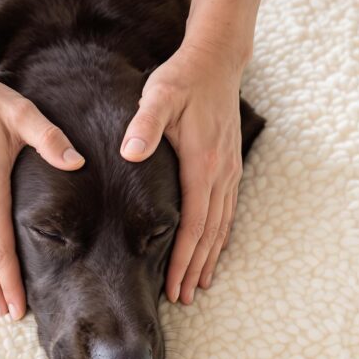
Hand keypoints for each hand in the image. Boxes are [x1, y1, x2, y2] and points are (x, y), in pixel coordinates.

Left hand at [120, 42, 244, 303]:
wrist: (217, 59)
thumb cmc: (183, 78)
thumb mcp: (159, 95)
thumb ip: (144, 124)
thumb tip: (128, 152)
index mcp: (201, 164)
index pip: (192, 223)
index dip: (184, 259)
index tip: (174, 286)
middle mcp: (220, 173)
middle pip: (209, 233)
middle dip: (196, 268)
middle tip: (184, 298)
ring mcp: (229, 170)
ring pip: (221, 225)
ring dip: (210, 257)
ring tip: (199, 285)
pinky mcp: (230, 165)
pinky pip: (227, 210)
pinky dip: (220, 235)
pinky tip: (213, 250)